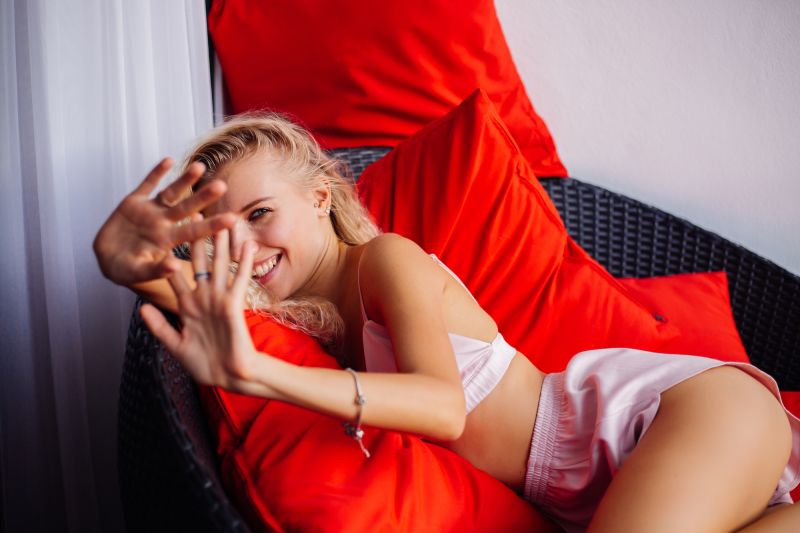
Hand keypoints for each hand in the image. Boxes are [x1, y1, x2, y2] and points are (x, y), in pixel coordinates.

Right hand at [93, 158, 235, 285]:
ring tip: (200, 166)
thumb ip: (155, 270)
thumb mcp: (138, 273)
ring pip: (170, 193)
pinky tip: (169, 160)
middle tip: (222, 186)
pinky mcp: (133, 202)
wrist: (107, 259)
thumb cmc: (126, 270)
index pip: (194, 232)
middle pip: (186, 208)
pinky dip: (156, 173)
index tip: (232, 219)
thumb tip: (174, 265)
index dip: (212, 225)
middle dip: (203, 197)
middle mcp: (163, 223)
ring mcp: (150, 211)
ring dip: (184, 180)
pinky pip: (147, 184)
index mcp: (167, 241)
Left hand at [140, 228, 258, 389]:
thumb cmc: (205, 365)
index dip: (170, 256)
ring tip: (225, 220)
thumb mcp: (175, 345)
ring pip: (220, 265)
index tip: (164, 239)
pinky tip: (246, 244)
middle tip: (198, 216)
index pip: (176, 275)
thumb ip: (159, 327)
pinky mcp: (233, 305)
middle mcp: (204, 298)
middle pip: (201, 263)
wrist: (229, 377)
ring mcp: (219, 300)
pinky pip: (238, 280)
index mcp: (188, 306)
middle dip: (199, 239)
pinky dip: (243, 262)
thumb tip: (141, 308)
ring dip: (223, 243)